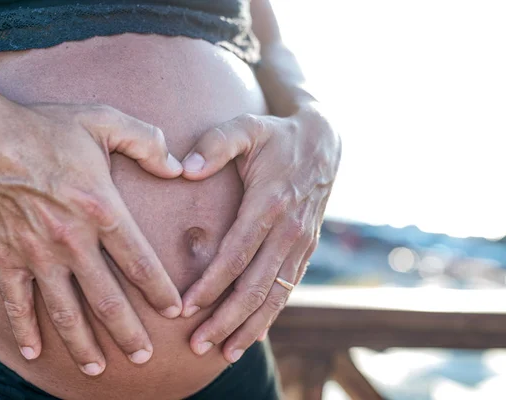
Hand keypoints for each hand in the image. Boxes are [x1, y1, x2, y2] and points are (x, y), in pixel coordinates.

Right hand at [0, 90, 183, 374]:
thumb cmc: (46, 127)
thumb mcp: (104, 120)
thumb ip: (148, 142)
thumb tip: (180, 167)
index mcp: (100, 207)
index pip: (140, 261)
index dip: (160, 290)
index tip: (175, 312)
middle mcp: (70, 239)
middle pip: (107, 299)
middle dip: (128, 332)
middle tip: (144, 357)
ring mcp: (35, 253)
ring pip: (64, 311)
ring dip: (83, 344)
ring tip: (98, 369)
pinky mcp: (4, 257)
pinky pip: (15, 302)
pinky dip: (24, 330)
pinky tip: (34, 353)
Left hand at [179, 103, 340, 362]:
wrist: (322, 141)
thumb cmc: (274, 135)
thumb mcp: (246, 127)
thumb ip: (215, 144)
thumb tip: (186, 169)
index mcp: (271, 203)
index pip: (237, 254)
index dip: (211, 285)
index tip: (185, 309)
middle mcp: (290, 229)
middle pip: (255, 285)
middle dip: (226, 319)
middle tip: (197, 345)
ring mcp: (302, 242)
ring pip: (275, 295)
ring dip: (249, 327)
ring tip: (225, 354)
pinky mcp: (306, 248)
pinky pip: (287, 288)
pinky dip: (271, 314)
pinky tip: (253, 334)